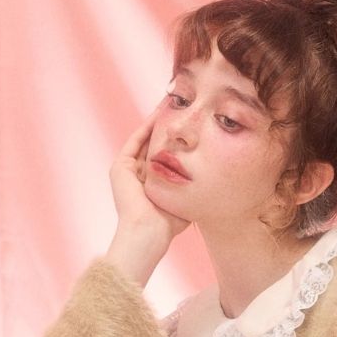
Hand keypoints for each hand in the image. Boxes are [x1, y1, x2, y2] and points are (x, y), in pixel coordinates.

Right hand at [105, 109, 189, 287]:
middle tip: (180, 106)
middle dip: (165, 126)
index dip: (175, 141)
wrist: (149, 232)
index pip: (163, 157)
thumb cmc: (169, 223)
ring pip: (144, 140)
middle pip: (152, 144)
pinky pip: (135, 141)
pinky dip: (146, 127)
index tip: (189, 125)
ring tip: (170, 103)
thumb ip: (192, 186)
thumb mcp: (184, 198)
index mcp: (151, 184)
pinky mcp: (120, 168)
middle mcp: (137, 177)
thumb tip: (216, 181)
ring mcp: (127, 171)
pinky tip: (159, 113)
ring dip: (156, 121)